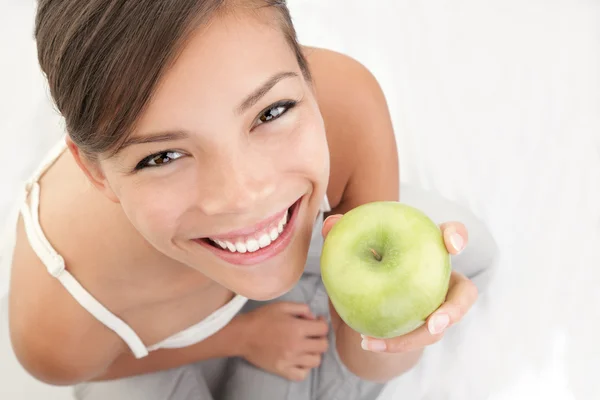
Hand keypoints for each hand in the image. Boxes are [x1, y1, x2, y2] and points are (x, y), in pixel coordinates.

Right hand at [237, 302, 329, 380]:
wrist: (242, 335)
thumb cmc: (261, 318)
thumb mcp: (282, 306)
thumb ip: (301, 308)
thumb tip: (313, 317)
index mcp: (297, 328)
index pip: (323, 329)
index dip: (322, 323)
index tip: (317, 322)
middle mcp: (296, 346)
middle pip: (323, 346)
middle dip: (320, 338)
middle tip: (312, 334)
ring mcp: (290, 360)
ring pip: (316, 361)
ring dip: (314, 353)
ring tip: (306, 347)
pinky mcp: (282, 370)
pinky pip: (302, 375)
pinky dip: (304, 368)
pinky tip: (300, 360)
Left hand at [322, 215, 477, 353]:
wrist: (365, 294)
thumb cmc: (367, 258)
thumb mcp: (355, 245)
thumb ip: (345, 232)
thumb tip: (329, 224)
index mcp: (430, 248)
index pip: (453, 235)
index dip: (458, 237)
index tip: (452, 245)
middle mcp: (441, 278)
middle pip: (464, 294)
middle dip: (455, 310)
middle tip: (434, 323)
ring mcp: (436, 307)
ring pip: (439, 327)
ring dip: (415, 338)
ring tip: (386, 343)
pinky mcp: (422, 329)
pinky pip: (412, 340)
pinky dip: (390, 343)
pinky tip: (366, 342)